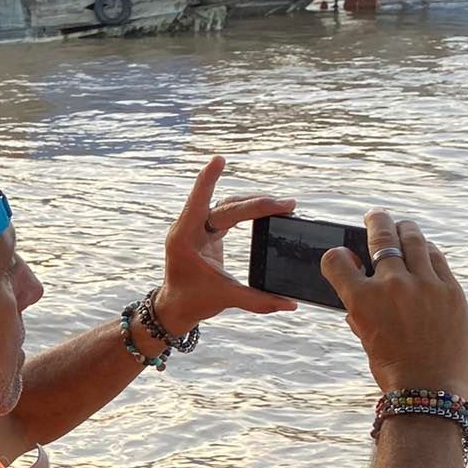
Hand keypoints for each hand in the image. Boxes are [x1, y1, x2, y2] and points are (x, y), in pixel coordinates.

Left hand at [155, 156, 298, 331]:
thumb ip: (258, 300)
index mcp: (185, 238)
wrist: (176, 307)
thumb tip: (291, 304)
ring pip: (228, 207)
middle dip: (256, 204)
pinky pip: (228, 214)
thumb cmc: (192, 301)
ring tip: (283, 205)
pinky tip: (267, 208)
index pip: (198, 203)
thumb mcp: (225, 299)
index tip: (218, 159)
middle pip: (226, 207)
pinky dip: (247, 211)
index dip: (208, 180)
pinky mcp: (207, 232)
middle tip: (287, 204)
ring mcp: (198, 229)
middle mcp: (189, 228)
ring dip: (254, 204)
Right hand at [321, 210, 467, 397]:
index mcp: (361, 299)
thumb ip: (360, 310)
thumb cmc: (393, 368)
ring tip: (402, 226)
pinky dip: (427, 251)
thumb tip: (359, 291)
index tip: (340, 255)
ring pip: (413, 239)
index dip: (335, 255)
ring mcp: (424, 284)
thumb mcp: (366, 337)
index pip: (336, 260)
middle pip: (380, 236)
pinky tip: (424, 250)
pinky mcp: (450, 290)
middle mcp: (392, 285)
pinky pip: (437, 258)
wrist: (431, 388)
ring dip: (404, 229)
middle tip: (374, 215)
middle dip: (375, 221)